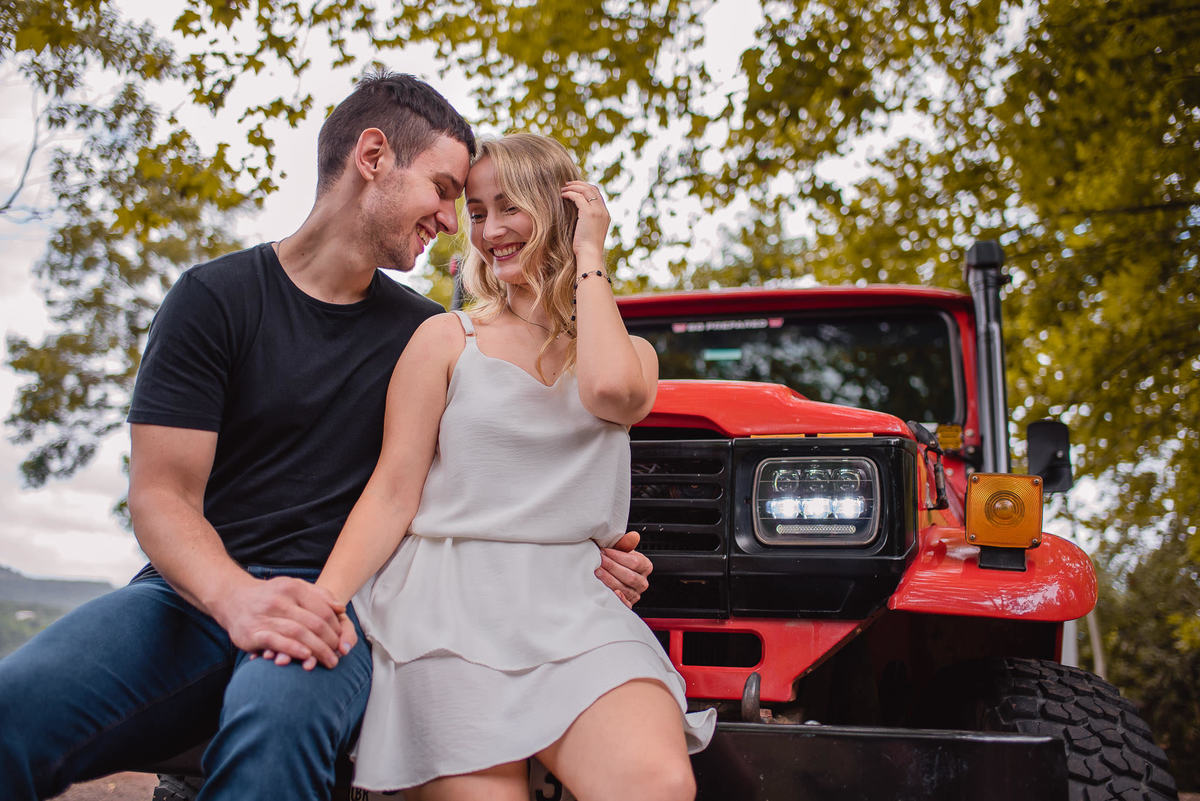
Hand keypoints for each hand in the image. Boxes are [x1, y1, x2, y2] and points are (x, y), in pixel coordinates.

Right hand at [213, 576, 350, 670]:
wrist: (233, 598)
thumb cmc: (271, 595)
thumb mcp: (294, 587)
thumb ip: (319, 595)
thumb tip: (340, 608)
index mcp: (293, 588)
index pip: (322, 609)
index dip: (336, 626)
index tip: (341, 640)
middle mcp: (279, 600)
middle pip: (314, 623)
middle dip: (330, 641)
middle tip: (339, 654)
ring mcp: (265, 616)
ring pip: (298, 633)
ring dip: (318, 649)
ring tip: (329, 660)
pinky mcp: (253, 633)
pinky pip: (276, 642)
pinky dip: (293, 649)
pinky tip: (306, 656)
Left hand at [560, 180, 609, 262]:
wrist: (589, 254)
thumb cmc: (586, 247)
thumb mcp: (590, 231)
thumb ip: (587, 221)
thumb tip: (577, 216)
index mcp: (605, 214)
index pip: (597, 194)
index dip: (586, 188)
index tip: (575, 188)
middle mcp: (603, 210)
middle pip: (592, 188)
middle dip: (579, 184)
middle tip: (567, 184)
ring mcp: (597, 211)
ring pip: (585, 190)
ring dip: (573, 187)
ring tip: (563, 189)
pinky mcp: (588, 213)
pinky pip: (578, 197)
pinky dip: (570, 193)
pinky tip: (562, 195)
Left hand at [596, 530, 652, 607]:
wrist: (611, 574)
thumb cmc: (616, 561)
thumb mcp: (621, 550)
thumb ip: (625, 544)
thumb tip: (633, 537)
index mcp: (645, 566)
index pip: (635, 562)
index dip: (619, 556)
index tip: (605, 551)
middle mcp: (642, 582)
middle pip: (630, 576)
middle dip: (612, 567)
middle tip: (599, 560)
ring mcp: (635, 594)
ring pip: (624, 588)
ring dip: (609, 579)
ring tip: (597, 571)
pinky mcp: (628, 604)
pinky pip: (625, 604)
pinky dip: (618, 598)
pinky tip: (610, 591)